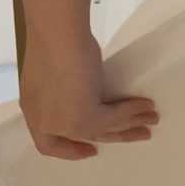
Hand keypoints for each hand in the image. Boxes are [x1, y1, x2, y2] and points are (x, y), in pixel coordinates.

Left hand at [22, 34, 158, 160]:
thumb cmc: (52, 40)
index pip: (48, 144)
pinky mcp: (84, 118)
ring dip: (131, 125)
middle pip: (85, 137)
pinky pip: (114, 118)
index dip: (69, 151)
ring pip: (103, 130)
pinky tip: (146, 106)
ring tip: (152, 119)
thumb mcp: (55, 71)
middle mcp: (45, 122)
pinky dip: (132, 112)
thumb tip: (86, 91)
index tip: (90, 148)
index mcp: (33, 110)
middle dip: (115, 135)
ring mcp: (64, 123)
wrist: (56, 34)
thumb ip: (65, 90)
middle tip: (136, 134)